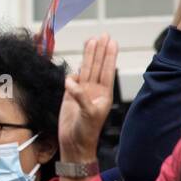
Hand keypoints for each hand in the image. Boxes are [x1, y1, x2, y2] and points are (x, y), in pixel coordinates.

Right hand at [58, 33, 116, 164]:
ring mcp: (82, 93)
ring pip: (85, 70)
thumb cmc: (86, 133)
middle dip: (100, 50)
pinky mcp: (69, 97)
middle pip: (97, 66)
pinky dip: (73, 74)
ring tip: (90, 41)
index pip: (107, 70)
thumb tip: (71, 81)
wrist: (74, 145)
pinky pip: (71, 81)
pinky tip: (75, 69)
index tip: (111, 42)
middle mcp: (94, 91)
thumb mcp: (88, 114)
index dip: (109, 55)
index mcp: (103, 94)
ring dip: (88, 56)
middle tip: (103, 35)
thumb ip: (81, 96)